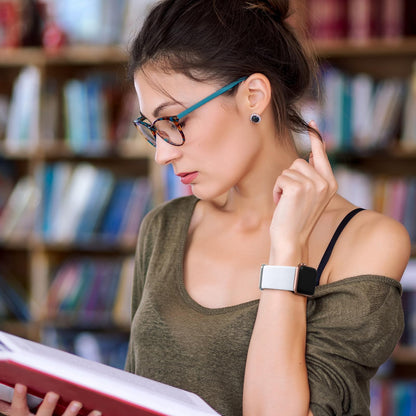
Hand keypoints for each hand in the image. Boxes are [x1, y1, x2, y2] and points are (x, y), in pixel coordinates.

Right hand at [0, 384, 101, 415]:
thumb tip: (41, 365)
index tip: (21, 384)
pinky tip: (98, 410)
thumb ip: (35, 391)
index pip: (18, 410)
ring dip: (69, 414)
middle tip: (53, 394)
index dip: (19, 397)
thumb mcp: (29, 408)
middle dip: (47, 406)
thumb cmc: (42, 412)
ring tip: (76, 403)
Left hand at [269, 122, 336, 262]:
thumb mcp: (310, 196)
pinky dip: (276, 190)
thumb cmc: (296, 218)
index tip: (312, 123)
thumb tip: (308, 156)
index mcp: (331, 183)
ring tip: (287, 202)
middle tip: (291, 197)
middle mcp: (325, 182)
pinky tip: (281, 203)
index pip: (321, 155)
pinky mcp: (298, 187)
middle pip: (298, 161)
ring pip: (288, 169)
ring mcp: (313, 184)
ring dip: (282, 184)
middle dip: (289, 177)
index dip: (316, 139)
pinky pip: (280, 178)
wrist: (291, 239)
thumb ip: (312, 176)